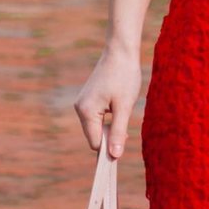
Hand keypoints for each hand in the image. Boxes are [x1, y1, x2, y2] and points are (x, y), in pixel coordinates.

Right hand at [73, 43, 141, 157]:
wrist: (121, 51)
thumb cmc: (124, 77)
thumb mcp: (124, 107)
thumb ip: (118, 132)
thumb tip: (114, 156)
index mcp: (86, 111)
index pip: (95, 143)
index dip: (109, 149)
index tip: (124, 148)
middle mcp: (79, 108)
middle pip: (95, 136)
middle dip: (110, 137)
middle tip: (128, 131)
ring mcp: (82, 103)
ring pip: (96, 127)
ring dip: (111, 127)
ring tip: (123, 113)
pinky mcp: (88, 99)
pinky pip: (97, 118)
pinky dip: (108, 120)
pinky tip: (119, 109)